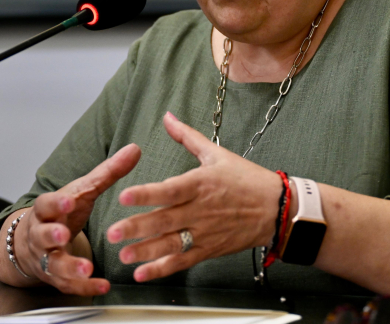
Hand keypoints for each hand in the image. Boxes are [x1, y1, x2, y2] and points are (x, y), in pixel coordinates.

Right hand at [17, 143, 140, 294]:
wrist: (33, 242)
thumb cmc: (63, 211)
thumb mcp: (83, 191)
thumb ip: (108, 172)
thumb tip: (135, 148)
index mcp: (48, 209)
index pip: (47, 203)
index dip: (56, 202)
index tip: (69, 200)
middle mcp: (41, 234)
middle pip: (42, 234)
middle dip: (51, 235)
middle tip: (64, 234)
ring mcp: (46, 257)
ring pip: (53, 264)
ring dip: (69, 267)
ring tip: (86, 268)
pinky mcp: (56, 277)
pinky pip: (67, 285)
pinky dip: (84, 287)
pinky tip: (102, 286)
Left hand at [106, 112, 282, 281]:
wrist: (277, 208)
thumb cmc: (247, 179)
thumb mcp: (217, 153)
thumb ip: (187, 136)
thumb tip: (168, 117)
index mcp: (201, 184)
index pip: (170, 190)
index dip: (147, 194)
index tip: (125, 195)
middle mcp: (201, 210)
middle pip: (165, 220)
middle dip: (137, 227)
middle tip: (112, 233)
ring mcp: (205, 232)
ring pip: (171, 244)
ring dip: (145, 251)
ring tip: (122, 256)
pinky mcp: (209, 249)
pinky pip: (183, 261)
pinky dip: (163, 269)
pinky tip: (143, 273)